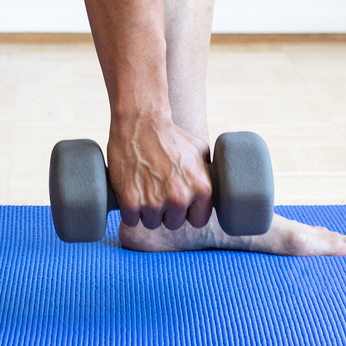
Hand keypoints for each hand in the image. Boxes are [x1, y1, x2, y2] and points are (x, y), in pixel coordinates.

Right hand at [107, 112, 213, 229]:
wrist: (141, 121)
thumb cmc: (171, 134)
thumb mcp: (200, 150)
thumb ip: (208, 174)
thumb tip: (216, 188)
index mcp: (201, 189)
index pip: (197, 221)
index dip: (187, 211)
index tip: (179, 201)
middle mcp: (180, 198)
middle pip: (173, 223)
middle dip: (166, 210)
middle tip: (157, 188)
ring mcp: (155, 202)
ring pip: (151, 222)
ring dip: (146, 210)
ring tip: (143, 187)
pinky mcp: (131, 201)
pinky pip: (131, 219)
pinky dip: (129, 209)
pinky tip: (130, 191)